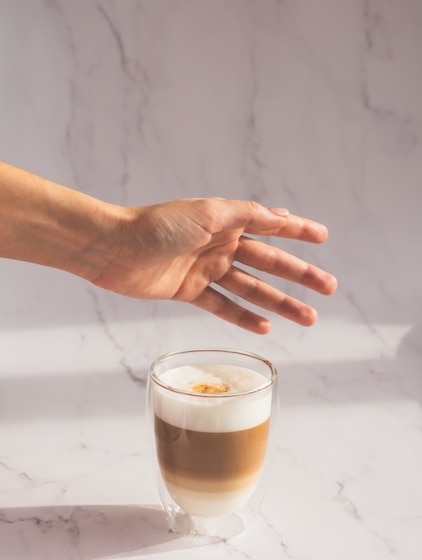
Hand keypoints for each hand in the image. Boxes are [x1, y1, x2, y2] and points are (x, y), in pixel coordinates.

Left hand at [93, 198, 336, 333]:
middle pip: (269, 263)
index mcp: (226, 221)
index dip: (298, 232)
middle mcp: (220, 245)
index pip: (271, 226)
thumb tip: (281, 216)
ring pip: (252, 289)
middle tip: (329, 288)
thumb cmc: (158, 225)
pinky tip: (265, 327)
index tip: (323, 237)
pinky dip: (243, 317)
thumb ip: (246, 215)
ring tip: (308, 317)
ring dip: (279, 303)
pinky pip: (223, 307)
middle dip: (300, 275)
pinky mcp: (189, 292)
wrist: (113, 249)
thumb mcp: (208, 213)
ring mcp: (205, 270)